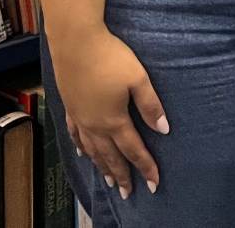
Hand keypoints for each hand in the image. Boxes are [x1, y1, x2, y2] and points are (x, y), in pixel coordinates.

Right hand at [54, 28, 168, 198]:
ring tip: (109, 181)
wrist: (75, 41)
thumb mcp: (138, 78)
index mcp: (114, 119)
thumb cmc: (110, 56)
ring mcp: (79, 117)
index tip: (154, 183)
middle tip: (128, 193)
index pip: (133, 150)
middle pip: (110, 156)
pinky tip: (83, 153)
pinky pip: (75, 135)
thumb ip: (151, 105)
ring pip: (92, 150)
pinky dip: (81, 148)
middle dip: (122, 175)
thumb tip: (164, 129)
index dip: (145, 167)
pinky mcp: (70, 106)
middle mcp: (94, 124)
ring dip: (102, 167)